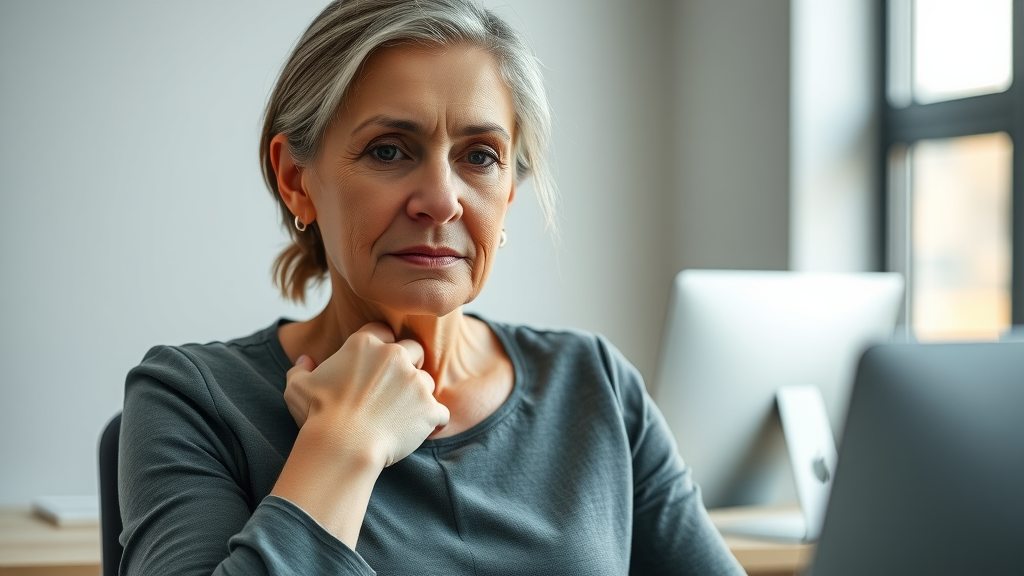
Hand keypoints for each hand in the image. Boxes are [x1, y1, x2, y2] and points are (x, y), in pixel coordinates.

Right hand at [282, 322, 449, 468]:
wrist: (342, 446)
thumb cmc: (318, 415)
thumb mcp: (297, 387)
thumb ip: (300, 369)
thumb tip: (304, 360)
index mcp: (365, 344)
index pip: (383, 332)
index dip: (382, 346)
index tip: (375, 365)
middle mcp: (395, 356)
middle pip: (414, 349)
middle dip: (409, 364)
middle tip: (395, 387)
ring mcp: (415, 381)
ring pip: (427, 381)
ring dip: (418, 395)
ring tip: (401, 415)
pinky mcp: (429, 408)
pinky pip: (440, 412)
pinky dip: (432, 422)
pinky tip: (422, 431)